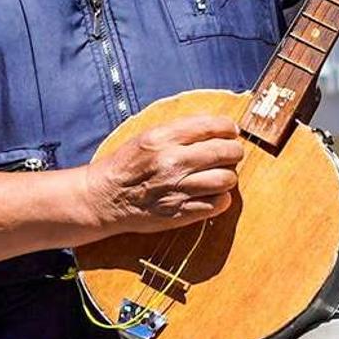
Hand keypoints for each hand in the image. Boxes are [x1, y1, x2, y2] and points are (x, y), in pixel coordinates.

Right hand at [82, 114, 244, 234]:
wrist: (104, 198)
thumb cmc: (126, 165)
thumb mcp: (147, 137)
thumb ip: (179, 131)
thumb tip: (215, 126)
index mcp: (163, 138)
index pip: (212, 126)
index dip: (228, 128)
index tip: (231, 132)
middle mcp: (172, 161)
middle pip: (225, 152)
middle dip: (234, 152)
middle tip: (231, 154)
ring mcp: (178, 188)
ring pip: (227, 179)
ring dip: (228, 176)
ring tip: (220, 176)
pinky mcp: (182, 212)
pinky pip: (219, 203)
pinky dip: (221, 198)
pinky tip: (212, 194)